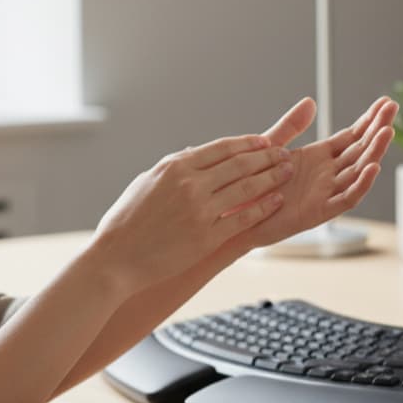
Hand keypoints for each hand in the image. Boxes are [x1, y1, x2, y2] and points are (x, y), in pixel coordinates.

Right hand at [94, 135, 293, 290]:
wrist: (116, 259)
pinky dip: (264, 207)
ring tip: (287, 172)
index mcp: (174, 166)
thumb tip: (196, 151)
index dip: (247, 143)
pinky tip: (277, 201)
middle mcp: (190, 184)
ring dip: (271, 178)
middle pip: (240, 164)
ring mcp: (200, 211)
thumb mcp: (145, 181)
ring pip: (247, 188)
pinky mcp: (206, 237)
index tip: (264, 142)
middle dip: (267, 157)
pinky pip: (244, 218)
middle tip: (284, 155)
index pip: (221, 148)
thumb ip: (174, 165)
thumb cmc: (126, 221)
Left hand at [239, 95, 397, 248]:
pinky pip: (345, 200)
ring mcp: (324, 194)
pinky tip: (372, 167)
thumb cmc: (253, 186)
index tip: (385, 103)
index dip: (369, 120)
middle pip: (360, 150)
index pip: (352, 136)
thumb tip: (310, 102)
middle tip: (393, 108)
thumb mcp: (271, 149)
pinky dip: (360, 185)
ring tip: (387, 132)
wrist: (236, 217)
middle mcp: (326, 175)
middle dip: (377, 129)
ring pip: (358, 172)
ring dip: (374, 152)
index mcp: (318, 158)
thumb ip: (291, 127)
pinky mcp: (317, 213)